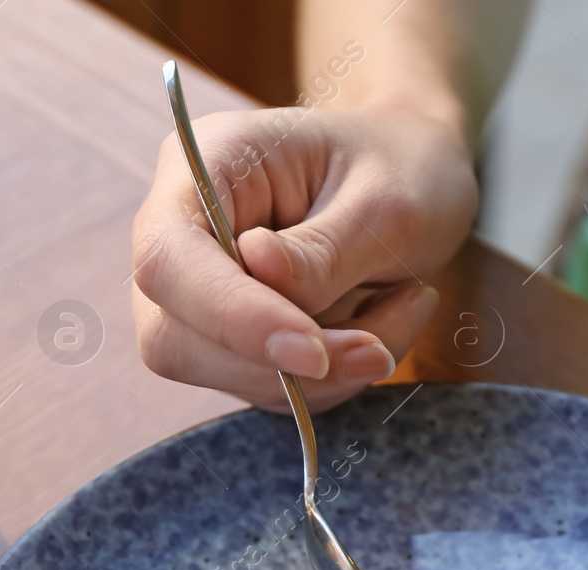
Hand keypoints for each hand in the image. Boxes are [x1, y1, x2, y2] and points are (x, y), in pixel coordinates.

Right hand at [131, 105, 477, 411]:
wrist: (419, 174)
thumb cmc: (403, 167)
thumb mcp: (384, 201)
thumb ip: (320, 250)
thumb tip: (260, 272)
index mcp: (207, 164)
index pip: (168, 256)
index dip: (229, 313)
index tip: (311, 351)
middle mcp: (185, 231)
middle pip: (179, 336)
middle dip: (283, 362)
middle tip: (377, 349)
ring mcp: (201, 292)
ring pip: (228, 374)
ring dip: (325, 373)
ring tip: (401, 307)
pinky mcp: (233, 340)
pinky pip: (270, 388)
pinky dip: (335, 378)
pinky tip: (382, 322)